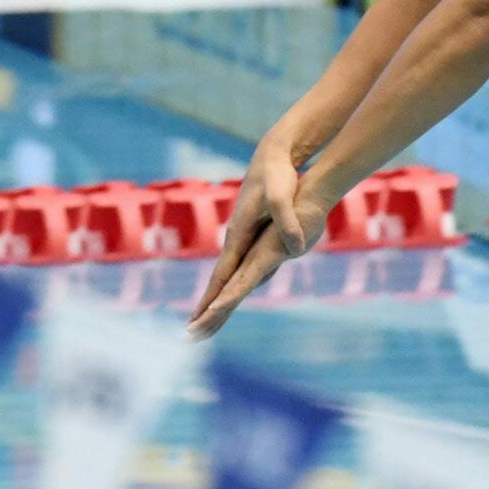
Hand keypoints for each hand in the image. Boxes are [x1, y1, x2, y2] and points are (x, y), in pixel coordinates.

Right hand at [188, 134, 334, 338]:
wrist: (273, 155)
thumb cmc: (277, 175)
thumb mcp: (282, 197)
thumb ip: (287, 221)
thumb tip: (296, 247)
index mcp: (238, 234)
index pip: (223, 275)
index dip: (212, 299)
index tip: (199, 321)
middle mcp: (235, 238)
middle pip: (220, 279)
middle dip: (205, 307)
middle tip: (192, 333)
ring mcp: (242, 236)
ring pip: (228, 274)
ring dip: (216, 297)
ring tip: (206, 320)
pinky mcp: (251, 232)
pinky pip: (240, 264)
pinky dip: (233, 282)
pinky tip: (232, 292)